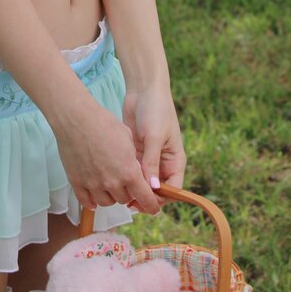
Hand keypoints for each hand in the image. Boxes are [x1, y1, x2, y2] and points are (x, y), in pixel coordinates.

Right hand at [52, 96, 161, 215]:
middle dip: (128, 192)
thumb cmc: (103, 123)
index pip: (145, 198)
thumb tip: (134, 170)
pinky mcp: (77, 182)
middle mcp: (112, 182)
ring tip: (109, 185)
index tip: (153, 207)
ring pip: (107, 202)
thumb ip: (133, 160)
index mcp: (129, 172)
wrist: (77, 118)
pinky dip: (92, 201)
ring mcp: (93, 184)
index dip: (151, 205)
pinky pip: (87, 202)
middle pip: (125, 199)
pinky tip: (94, 195)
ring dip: (111, 196)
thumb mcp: (127, 138)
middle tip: (125, 181)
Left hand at [122, 82, 185, 209]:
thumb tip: (151, 189)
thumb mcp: (154, 137)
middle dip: (145, 196)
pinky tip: (115, 178)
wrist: (144, 89)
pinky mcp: (136, 151)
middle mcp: (163, 162)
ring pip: (142, 181)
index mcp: (175, 161)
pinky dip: (126, 175)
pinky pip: (132, 169)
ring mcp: (149, 157)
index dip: (161, 199)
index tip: (145, 202)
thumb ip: (152, 162)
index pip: (173, 189)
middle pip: (156, 189)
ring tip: (120, 192)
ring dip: (133, 187)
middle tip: (128, 201)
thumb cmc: (156, 110)